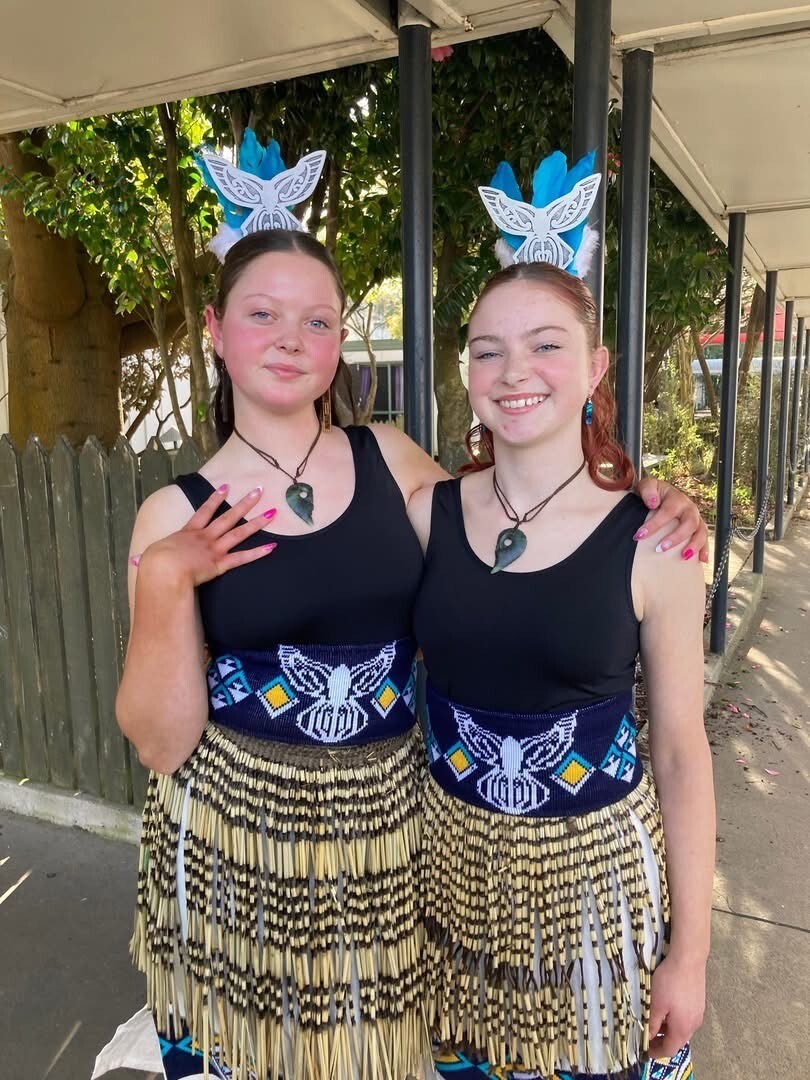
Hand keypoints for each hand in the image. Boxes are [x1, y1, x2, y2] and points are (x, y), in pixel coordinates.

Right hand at [132, 484, 276, 587]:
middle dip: (245, 503)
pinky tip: (273, 546)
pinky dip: (258, 553)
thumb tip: (137, 561)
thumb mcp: (150, 556)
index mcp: (187, 532)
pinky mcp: (220, 564)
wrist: (164, 569)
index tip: (226, 487)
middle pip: (228, 516)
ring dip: (257, 522)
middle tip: (259, 490)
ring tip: (273, 512)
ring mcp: (214, 549)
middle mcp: (204, 537)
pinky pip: (242, 558)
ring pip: (239, 533)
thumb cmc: (154, 563)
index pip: (204, 511)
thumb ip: (147, 558)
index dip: (215, 499)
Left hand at [635, 477, 708, 562]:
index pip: (667, 511)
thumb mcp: (648, 485)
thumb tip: (653, 503)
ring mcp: (696, 519)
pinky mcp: (698, 529)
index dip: (655, 524)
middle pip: (689, 523)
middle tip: (660, 549)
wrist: (660, 494)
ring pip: (700, 532)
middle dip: (676, 537)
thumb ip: (648, 490)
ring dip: (694, 545)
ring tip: (684, 556)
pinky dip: (705, 550)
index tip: (639, 535)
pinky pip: (705, 539)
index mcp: (676, 498)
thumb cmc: (653, 492)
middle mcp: (689, 508)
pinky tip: (702, 560)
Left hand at [647, 952, 705, 1059]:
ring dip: (667, 1029)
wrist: (688, 959)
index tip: (644, 1050)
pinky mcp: (698, 1002)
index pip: (669, 1049)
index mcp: (683, 1029)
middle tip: (646, 1036)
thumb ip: (652, 1024)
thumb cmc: (670, 982)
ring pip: (681, 1028)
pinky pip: (685, 1017)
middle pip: (677, 1040)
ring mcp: (698, 1012)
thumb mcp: (656, 1004)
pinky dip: (674, 1019)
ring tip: (653, 1021)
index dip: (656, 1052)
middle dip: (661, 1040)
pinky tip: (665, 1008)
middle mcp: (694, 1025)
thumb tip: (648, 1037)